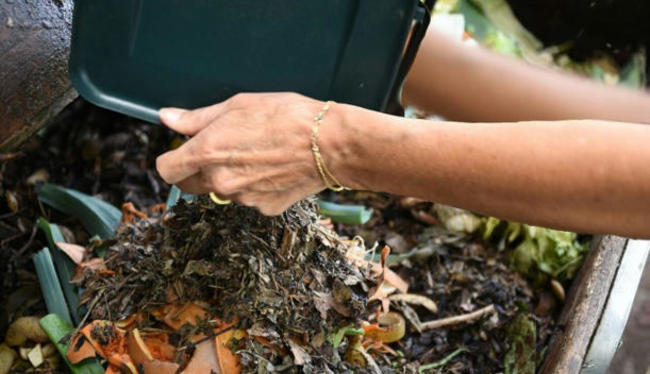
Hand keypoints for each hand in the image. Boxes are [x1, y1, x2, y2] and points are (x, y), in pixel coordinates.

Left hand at [156, 93, 345, 214]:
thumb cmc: (287, 117)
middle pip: (189, 185)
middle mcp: (220, 181)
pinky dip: (256, 186)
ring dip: (230, 177)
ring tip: (257, 154)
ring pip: (223, 191)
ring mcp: (243, 199)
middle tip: (221, 150)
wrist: (330, 144)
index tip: (182, 151)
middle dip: (196, 170)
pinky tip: (274, 168)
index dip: (171, 159)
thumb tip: (168, 118)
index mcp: (207, 153)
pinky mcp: (265, 208)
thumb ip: (197, 118)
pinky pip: (249, 199)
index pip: (166, 170)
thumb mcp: (238, 105)